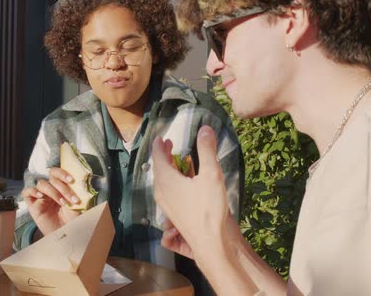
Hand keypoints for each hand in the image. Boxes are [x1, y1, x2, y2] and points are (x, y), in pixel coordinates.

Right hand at [22, 167, 81, 234]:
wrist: (66, 233)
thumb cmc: (72, 219)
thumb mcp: (77, 203)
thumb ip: (77, 191)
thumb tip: (81, 180)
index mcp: (60, 186)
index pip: (57, 173)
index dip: (63, 173)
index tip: (72, 180)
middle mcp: (50, 189)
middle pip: (51, 177)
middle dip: (63, 187)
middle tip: (71, 198)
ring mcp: (41, 196)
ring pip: (42, 184)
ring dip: (53, 192)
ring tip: (62, 203)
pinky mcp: (33, 205)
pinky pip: (27, 192)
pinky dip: (32, 191)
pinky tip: (41, 196)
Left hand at [152, 126, 229, 261]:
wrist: (210, 242)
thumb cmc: (209, 208)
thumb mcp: (211, 175)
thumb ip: (207, 150)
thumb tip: (205, 128)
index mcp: (166, 180)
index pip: (158, 158)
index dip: (159, 146)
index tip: (160, 138)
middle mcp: (161, 192)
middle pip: (159, 169)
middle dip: (163, 156)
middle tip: (169, 145)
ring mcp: (165, 205)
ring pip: (162, 182)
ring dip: (167, 169)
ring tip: (176, 163)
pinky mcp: (172, 215)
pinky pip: (167, 193)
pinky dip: (171, 182)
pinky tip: (183, 185)